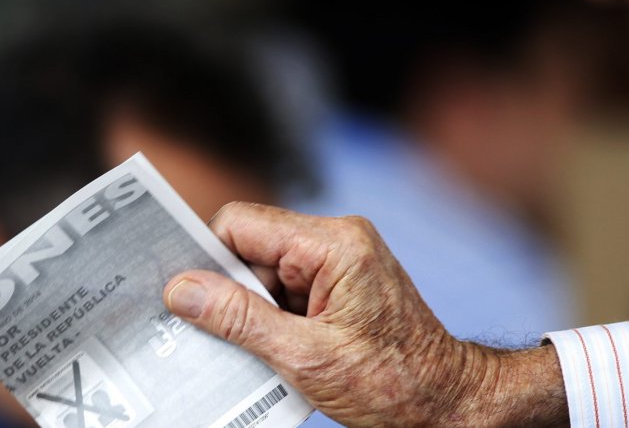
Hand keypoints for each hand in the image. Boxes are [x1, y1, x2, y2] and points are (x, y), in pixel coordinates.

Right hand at [162, 203, 566, 426]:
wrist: (447, 403)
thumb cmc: (391, 382)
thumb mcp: (303, 356)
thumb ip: (238, 319)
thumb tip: (181, 290)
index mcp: (332, 244)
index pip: (242, 224)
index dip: (208, 258)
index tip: (181, 295)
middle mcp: (337, 240)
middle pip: (250, 249)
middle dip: (231, 294)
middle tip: (215, 338)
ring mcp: (341, 261)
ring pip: (264, 273)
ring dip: (252, 314)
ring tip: (259, 356)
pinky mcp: (341, 284)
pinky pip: (286, 290)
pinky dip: (273, 321)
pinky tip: (274, 355)